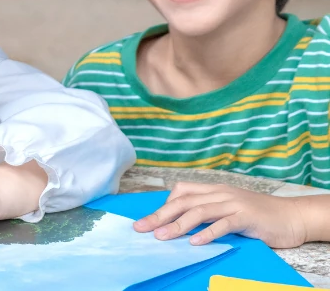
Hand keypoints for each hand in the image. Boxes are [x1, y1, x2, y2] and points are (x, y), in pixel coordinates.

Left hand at [134, 182, 316, 247]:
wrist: (291, 216)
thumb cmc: (258, 216)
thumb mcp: (228, 209)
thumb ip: (207, 211)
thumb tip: (180, 222)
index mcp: (214, 189)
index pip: (181, 191)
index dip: (164, 205)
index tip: (149, 221)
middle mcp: (221, 193)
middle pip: (184, 201)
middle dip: (160, 215)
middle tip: (142, 228)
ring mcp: (234, 204)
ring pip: (199, 211)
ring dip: (178, 225)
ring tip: (162, 237)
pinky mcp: (246, 217)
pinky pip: (223, 224)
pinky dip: (207, 233)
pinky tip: (195, 242)